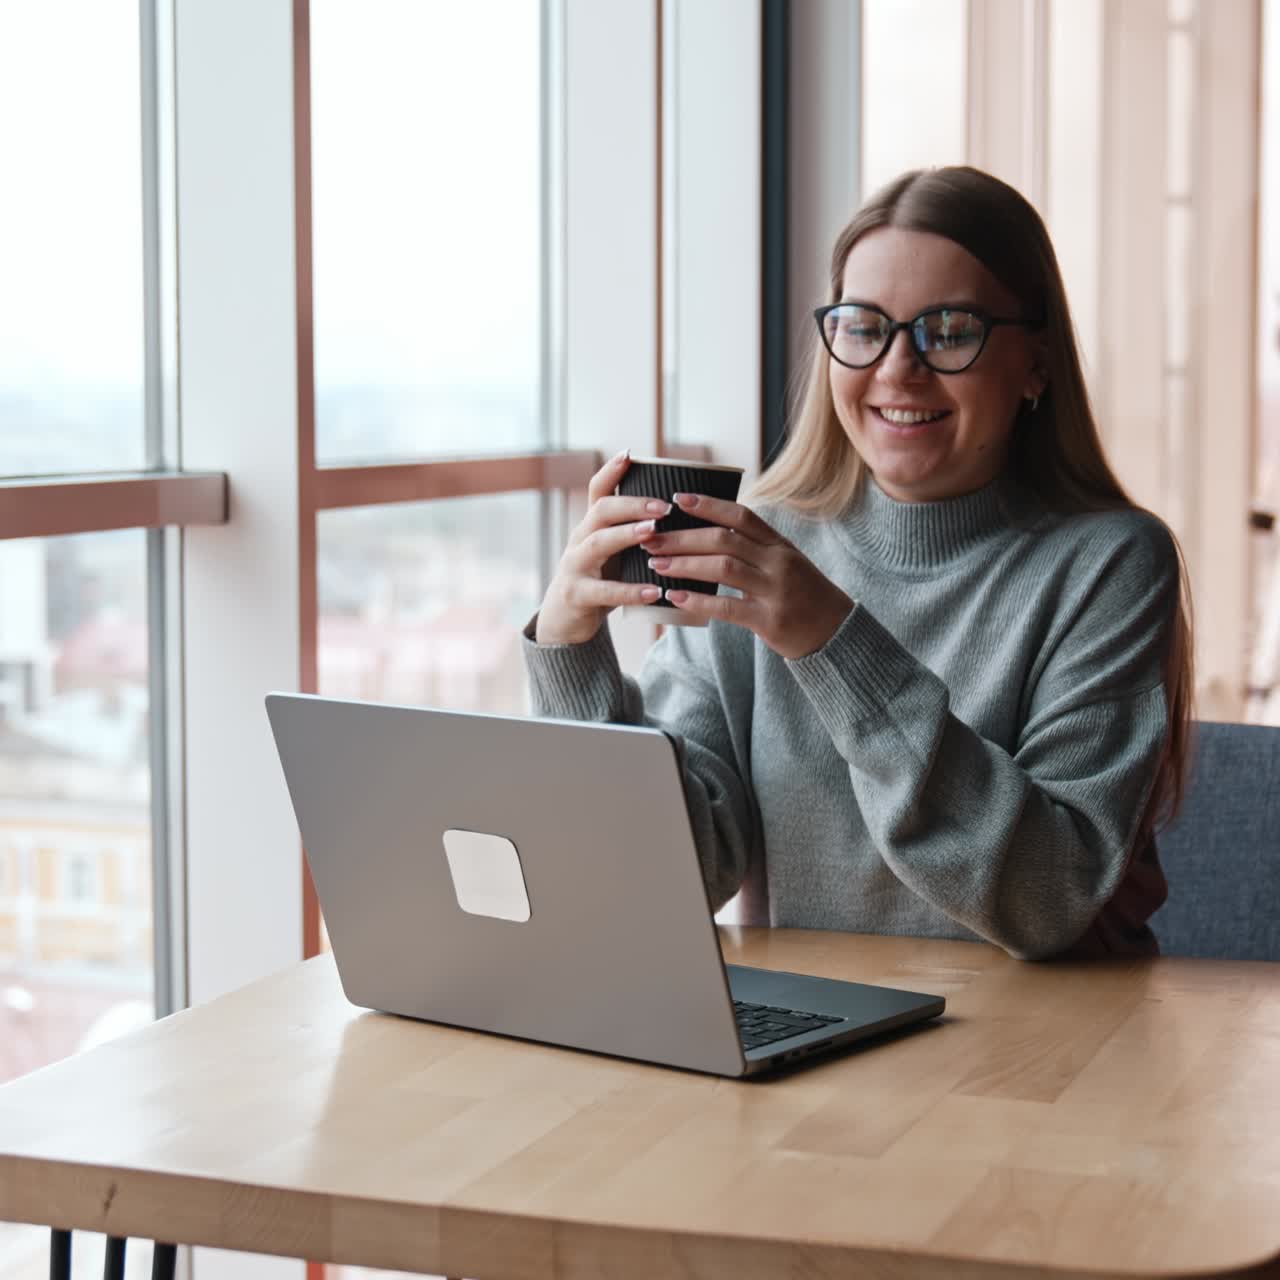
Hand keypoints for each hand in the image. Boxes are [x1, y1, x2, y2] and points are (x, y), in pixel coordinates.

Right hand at [535, 450, 669, 644]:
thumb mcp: (612, 553)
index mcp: (591, 527)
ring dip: (627, 535)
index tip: (630, 455)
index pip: (597, 491)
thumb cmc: (599, 581)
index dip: (611, 471)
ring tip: (654, 533)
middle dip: (632, 505)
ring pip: (597, 544)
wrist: (564, 621)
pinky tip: (655, 591)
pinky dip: (630, 591)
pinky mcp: (576, 595)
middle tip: (663, 506)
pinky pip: (603, 591)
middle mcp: (579, 540)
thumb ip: (634, 534)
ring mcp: (574, 567)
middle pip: (600, 512)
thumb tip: (680, 513)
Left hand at [644, 492, 853, 658]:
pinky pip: (727, 606)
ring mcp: (775, 591)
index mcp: (780, 545)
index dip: (708, 505)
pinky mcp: (769, 620)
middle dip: (683, 537)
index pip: (741, 516)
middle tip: (651, 537)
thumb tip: (709, 535)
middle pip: (725, 539)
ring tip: (656, 564)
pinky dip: (698, 600)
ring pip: (724, 568)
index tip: (677, 499)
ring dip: (685, 564)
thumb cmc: (803, 596)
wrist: (837, 634)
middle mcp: (778, 562)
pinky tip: (675, 596)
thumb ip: (756, 549)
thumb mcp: (786, 563)